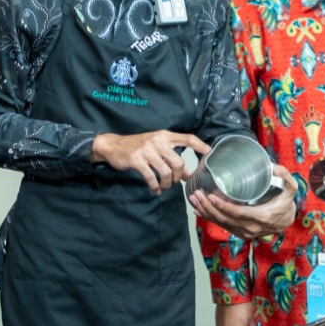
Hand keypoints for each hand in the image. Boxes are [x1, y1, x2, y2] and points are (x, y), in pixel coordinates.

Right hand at [92, 131, 210, 193]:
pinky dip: (155, 187)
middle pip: (178, 162)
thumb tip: (188, 174)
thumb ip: (171, 158)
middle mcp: (158, 141)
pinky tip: (155, 190)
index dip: (200, 145)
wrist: (114, 146)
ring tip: (164, 187)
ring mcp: (147, 150)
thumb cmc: (137, 147)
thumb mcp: (156, 148)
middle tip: (174, 182)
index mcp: (165, 135)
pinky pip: (151, 177)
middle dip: (178, 176)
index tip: (210, 153)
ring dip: (167, 184)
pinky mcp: (137, 160)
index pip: (188, 138)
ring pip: (166, 172)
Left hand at [189, 164, 296, 238]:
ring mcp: (244, 232)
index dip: (223, 206)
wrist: (286, 221)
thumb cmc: (285, 202)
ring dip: (205, 212)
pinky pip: (222, 226)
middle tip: (196, 194)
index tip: (210, 196)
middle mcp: (250, 227)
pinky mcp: (239, 232)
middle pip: (225, 219)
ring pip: (221, 223)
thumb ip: (285, 177)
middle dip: (208, 207)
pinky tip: (198, 210)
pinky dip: (209, 218)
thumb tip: (273, 167)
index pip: (238, 213)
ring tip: (193, 200)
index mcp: (261, 217)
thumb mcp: (290, 189)